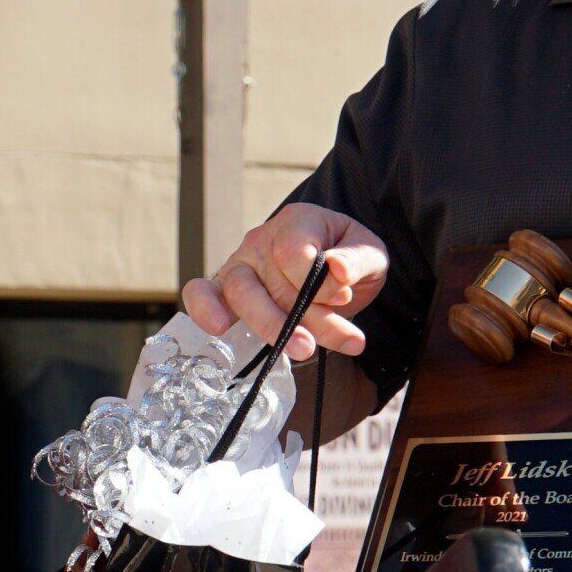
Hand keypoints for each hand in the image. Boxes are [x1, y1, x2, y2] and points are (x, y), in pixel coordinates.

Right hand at [180, 203, 387, 359]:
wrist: (337, 267)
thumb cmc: (350, 257)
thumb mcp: (370, 253)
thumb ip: (357, 260)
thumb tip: (338, 268)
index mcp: (299, 221)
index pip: (294, 251)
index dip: (317, 282)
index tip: (343, 298)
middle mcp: (263, 240)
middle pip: (271, 281)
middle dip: (300, 318)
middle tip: (323, 343)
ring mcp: (242, 263)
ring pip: (241, 294)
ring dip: (271, 327)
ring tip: (302, 350)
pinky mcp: (226, 289)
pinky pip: (201, 292)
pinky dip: (204, 308)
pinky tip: (219, 328)